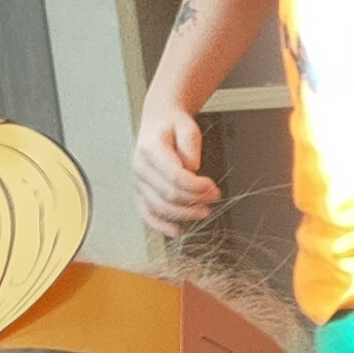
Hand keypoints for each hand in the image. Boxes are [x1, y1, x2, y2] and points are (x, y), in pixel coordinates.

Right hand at [131, 108, 218, 236]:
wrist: (159, 121)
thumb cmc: (174, 125)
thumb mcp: (188, 127)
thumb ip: (190, 145)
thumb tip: (191, 168)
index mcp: (149, 149)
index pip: (174, 176)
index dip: (196, 187)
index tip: (213, 187)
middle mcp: (140, 166)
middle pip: (169, 194)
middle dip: (195, 200)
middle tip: (214, 196)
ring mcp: (139, 181)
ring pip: (160, 207)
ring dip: (185, 214)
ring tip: (205, 211)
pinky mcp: (141, 192)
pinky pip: (147, 213)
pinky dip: (160, 225)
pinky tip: (176, 231)